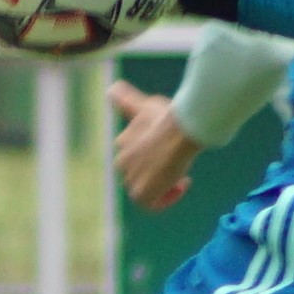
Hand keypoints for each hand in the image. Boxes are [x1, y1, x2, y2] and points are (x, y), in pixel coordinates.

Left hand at [108, 79, 202, 211]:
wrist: (179, 130)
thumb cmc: (167, 116)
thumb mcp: (144, 104)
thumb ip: (125, 98)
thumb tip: (111, 89)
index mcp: (122, 143)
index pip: (134, 157)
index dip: (152, 156)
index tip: (168, 149)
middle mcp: (122, 162)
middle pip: (141, 174)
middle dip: (158, 172)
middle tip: (177, 162)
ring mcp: (131, 179)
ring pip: (147, 189)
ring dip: (164, 184)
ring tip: (180, 172)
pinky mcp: (142, 194)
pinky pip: (153, 204)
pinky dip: (168, 197)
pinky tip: (182, 183)